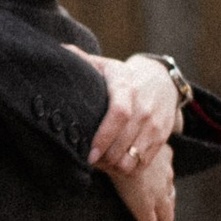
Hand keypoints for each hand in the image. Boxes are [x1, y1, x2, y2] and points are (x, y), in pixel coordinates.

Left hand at [75, 51, 182, 173]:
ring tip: (100, 162)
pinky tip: (113, 163)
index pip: (119, 112)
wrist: (161, 81)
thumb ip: (80, 59)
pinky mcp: (162, 137)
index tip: (88, 152)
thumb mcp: (104, 65)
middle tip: (87, 160)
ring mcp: (154, 123)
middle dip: (103, 158)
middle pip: (122, 143)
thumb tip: (59, 51)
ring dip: (113, 166)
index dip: (103, 136)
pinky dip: (126, 169)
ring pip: (132, 157)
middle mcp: (144, 104)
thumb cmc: (122, 76)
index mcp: (126, 83)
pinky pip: (142, 163)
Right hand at [103, 139, 176, 220]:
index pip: (166, 174)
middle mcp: (166, 173)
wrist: (112, 145)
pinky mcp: (147, 206)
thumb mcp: (118, 138)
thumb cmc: (110, 137)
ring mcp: (158, 192)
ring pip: (166, 216)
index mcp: (161, 154)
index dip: (158, 186)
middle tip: (142, 214)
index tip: (143, 192)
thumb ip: (116, 146)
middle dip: (160, 207)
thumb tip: (97, 150)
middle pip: (170, 196)